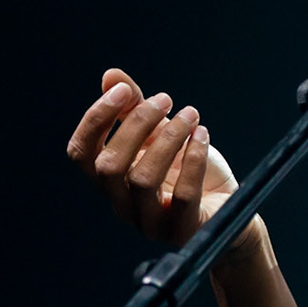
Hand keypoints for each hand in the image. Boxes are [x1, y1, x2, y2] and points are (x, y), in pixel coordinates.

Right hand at [65, 67, 259, 252]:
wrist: (227, 207)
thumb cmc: (187, 171)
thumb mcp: (161, 134)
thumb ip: (134, 108)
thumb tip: (111, 76)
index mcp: (111, 180)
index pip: (80, 153)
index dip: (95, 120)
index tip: (123, 90)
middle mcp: (123, 204)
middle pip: (109, 166)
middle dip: (136, 125)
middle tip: (166, 99)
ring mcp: (151, 222)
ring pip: (143, 179)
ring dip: (168, 138)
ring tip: (191, 114)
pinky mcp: (183, 230)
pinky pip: (183, 197)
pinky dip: (193, 160)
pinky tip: (202, 135)